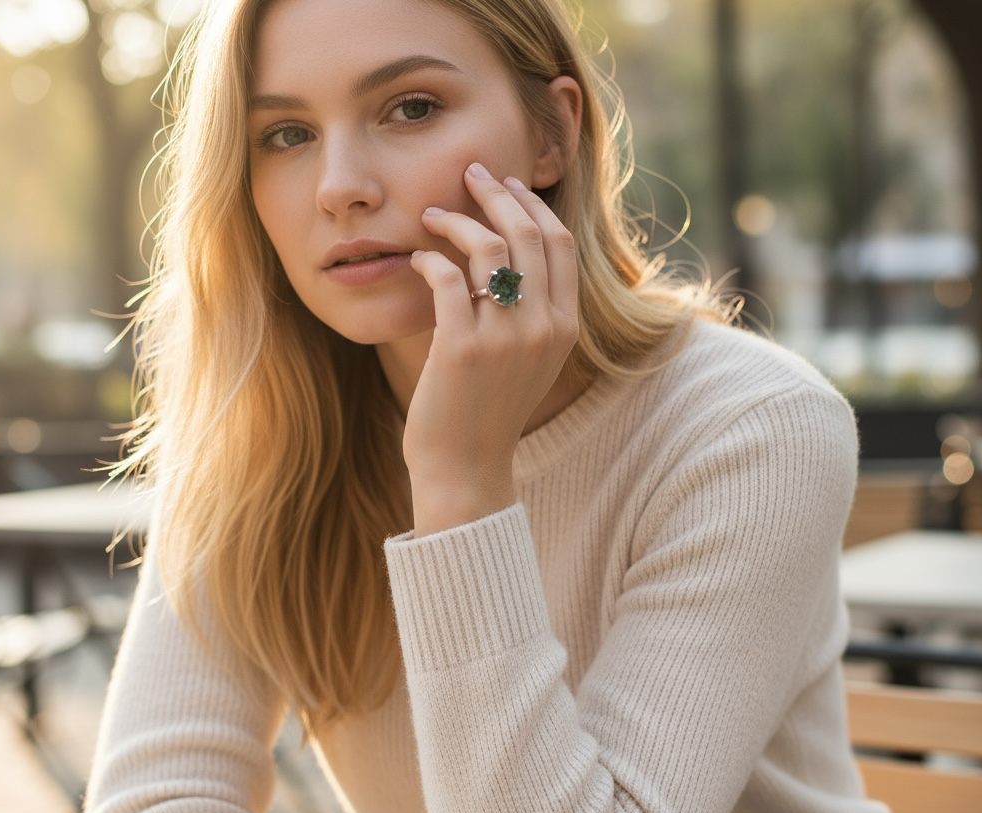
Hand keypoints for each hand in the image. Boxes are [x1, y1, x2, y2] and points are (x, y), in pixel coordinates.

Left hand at [405, 163, 579, 534]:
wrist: (467, 468)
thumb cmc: (489, 412)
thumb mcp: (529, 361)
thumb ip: (531, 313)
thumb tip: (506, 252)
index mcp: (565, 328)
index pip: (559, 243)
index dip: (532, 204)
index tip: (506, 186)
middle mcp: (543, 328)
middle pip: (527, 233)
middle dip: (497, 192)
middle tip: (469, 174)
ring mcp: (504, 339)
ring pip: (488, 247)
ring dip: (456, 220)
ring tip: (431, 215)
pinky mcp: (461, 348)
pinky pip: (446, 278)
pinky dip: (428, 259)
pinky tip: (416, 260)